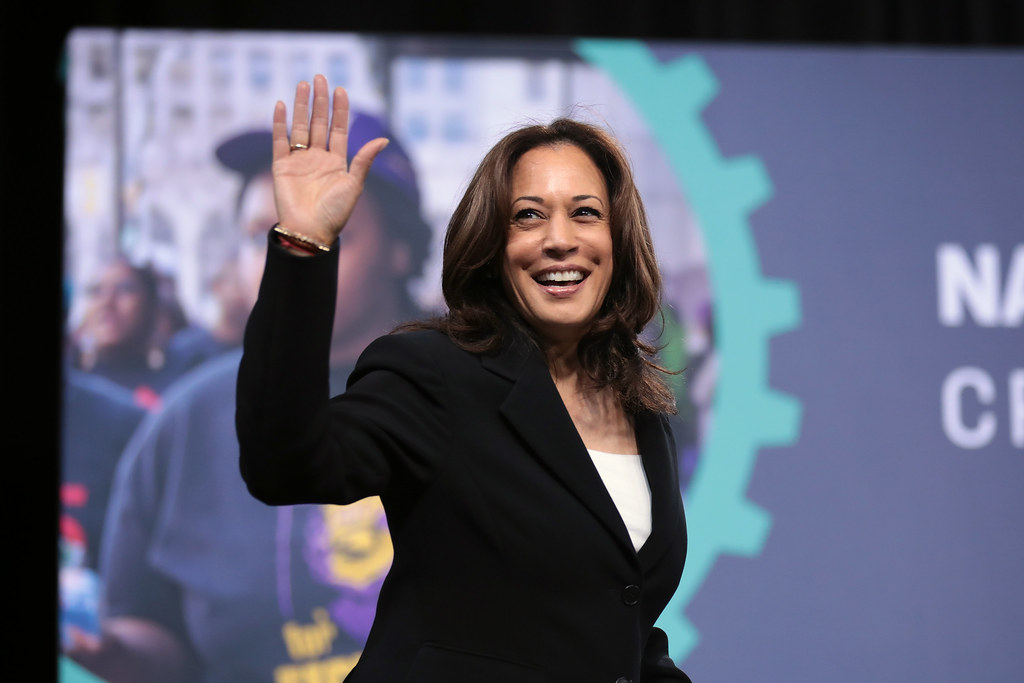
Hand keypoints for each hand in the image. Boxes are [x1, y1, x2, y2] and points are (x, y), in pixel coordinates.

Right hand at [271, 75, 388, 245]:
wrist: (310, 232)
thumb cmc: (335, 213)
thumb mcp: (354, 185)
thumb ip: (364, 160)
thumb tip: (383, 139)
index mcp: (337, 162)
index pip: (338, 129)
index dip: (340, 109)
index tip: (340, 89)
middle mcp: (318, 159)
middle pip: (319, 123)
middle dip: (320, 100)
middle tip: (319, 77)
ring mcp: (299, 162)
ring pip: (300, 127)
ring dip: (301, 106)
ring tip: (302, 84)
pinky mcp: (281, 167)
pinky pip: (279, 141)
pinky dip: (279, 123)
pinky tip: (280, 105)